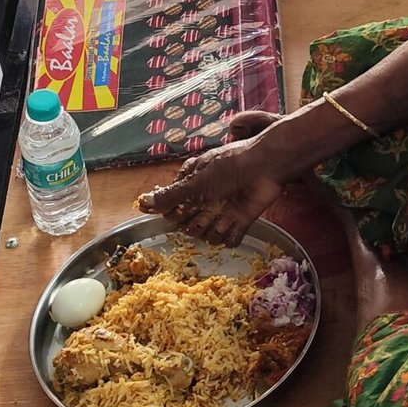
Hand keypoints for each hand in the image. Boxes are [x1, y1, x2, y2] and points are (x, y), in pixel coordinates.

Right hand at [141, 120, 301, 246]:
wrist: (265, 167)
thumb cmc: (228, 167)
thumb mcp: (195, 181)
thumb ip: (170, 196)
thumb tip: (142, 204)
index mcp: (192, 186)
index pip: (172, 210)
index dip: (175, 212)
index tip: (183, 205)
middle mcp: (204, 201)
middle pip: (187, 225)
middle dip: (194, 221)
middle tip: (206, 206)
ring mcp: (222, 212)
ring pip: (206, 236)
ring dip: (212, 228)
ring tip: (223, 213)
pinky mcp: (239, 222)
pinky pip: (228, 240)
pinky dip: (231, 235)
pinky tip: (235, 220)